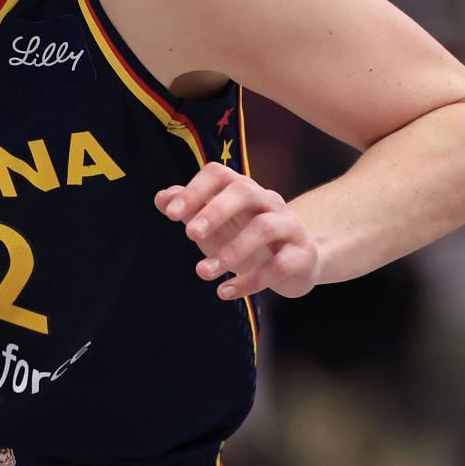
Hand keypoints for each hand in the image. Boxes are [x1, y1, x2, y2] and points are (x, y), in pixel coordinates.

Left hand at [155, 163, 319, 299]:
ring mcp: (289, 225)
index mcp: (243, 189)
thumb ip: (189, 209)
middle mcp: (268, 201)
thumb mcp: (214, 225)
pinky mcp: (302, 254)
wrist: (295, 263)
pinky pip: (280, 265)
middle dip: (215, 211)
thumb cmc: (244, 238)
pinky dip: (251, 280)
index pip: (219, 174)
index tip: (171, 214)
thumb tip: (162, 198)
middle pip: (244, 192)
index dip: (195, 190)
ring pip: (264, 228)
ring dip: (231, 251)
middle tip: (189, 234)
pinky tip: (225, 292)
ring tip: (203, 272)